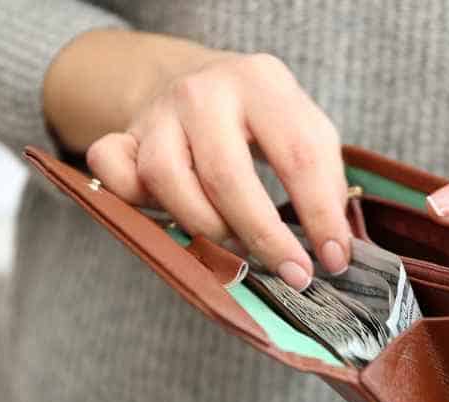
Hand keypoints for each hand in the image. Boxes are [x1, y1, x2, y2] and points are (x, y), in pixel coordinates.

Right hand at [72, 37, 349, 289]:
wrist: (200, 82)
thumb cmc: (263, 121)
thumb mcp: (306, 131)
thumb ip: (325, 182)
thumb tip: (335, 249)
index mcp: (262, 82)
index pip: (298, 155)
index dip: (319, 216)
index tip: (333, 260)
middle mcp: (203, 91)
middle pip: (227, 175)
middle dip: (263, 236)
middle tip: (291, 273)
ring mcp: (157, 112)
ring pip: (166, 179)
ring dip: (204, 226)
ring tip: (235, 244)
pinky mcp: (122, 134)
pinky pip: (114, 172)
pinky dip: (135, 202)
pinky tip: (169, 218)